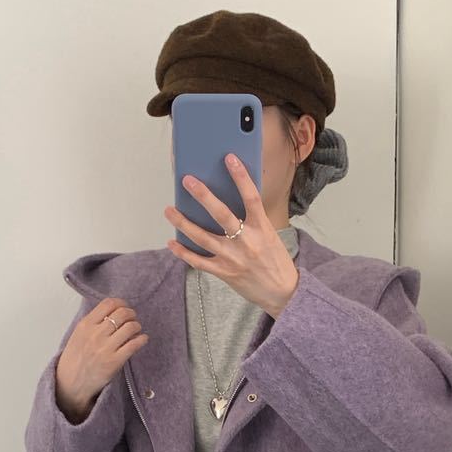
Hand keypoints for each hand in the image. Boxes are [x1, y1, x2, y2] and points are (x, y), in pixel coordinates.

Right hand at [55, 298, 147, 420]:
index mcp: (86, 325)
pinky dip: (142, 339)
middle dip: (132, 314)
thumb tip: (112, 311)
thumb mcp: (78, 335)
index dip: (121, 303)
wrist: (71, 383)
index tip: (124, 307)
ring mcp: (105, 348)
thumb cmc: (76, 358)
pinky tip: (142, 339)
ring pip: (130, 327)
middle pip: (122, 313)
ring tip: (136, 331)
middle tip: (133, 319)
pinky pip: (134, 344)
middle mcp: (96, 334)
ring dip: (137, 326)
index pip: (108, 304)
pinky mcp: (115, 361)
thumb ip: (93, 322)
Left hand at [164, 153, 299, 318]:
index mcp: (262, 229)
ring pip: (203, 237)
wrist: (282, 293)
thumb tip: (233, 197)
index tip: (229, 159)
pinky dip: (184, 253)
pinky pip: (199, 262)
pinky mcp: (224, 273)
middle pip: (222, 215)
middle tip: (187, 181)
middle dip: (203, 196)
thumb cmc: (276, 261)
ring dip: (184, 223)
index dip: (241, 177)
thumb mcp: (270, 235)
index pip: (251, 197)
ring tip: (169, 210)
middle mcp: (247, 242)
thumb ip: (253, 219)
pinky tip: (172, 242)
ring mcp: (233, 258)